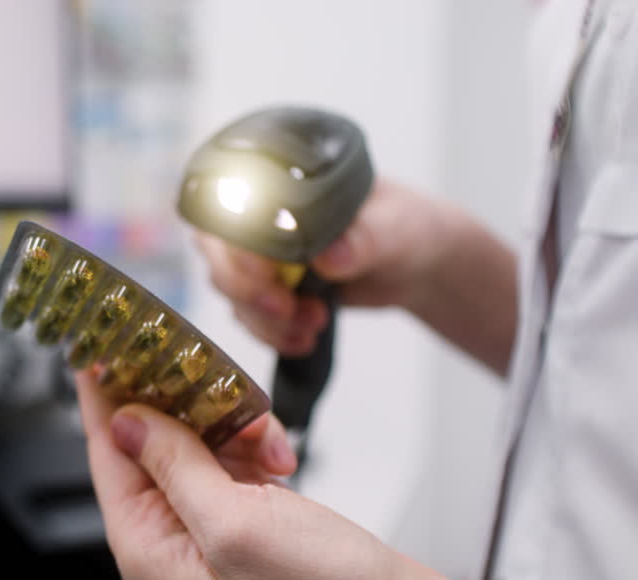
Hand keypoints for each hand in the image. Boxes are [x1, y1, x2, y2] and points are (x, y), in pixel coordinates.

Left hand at [75, 369, 459, 579]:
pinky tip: (282, 455)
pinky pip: (234, 461)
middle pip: (150, 445)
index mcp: (149, 551)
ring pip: (198, 445)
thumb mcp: (235, 522)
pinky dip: (257, 446)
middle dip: (182, 405)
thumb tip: (126, 421)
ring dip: (231, 426)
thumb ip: (174, 465)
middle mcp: (172, 543)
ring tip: (265, 432)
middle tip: (200, 364)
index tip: (100, 345)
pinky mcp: (251, 522)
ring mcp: (212, 532)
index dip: (104, 398)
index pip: (108, 456)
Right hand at [195, 178, 456, 355]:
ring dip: (265, 317)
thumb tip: (329, 257)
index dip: (234, 237)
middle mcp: (263, 215)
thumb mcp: (396, 227)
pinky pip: (250, 316)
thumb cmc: (407, 226)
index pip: (231, 201)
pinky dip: (273, 334)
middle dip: (246, 288)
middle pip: (219, 250)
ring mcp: (263, 254)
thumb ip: (365, 238)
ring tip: (314, 323)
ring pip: (232, 289)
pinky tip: (304, 339)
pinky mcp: (271, 289)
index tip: (263, 270)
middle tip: (285, 307)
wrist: (418, 263)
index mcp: (285, 181)